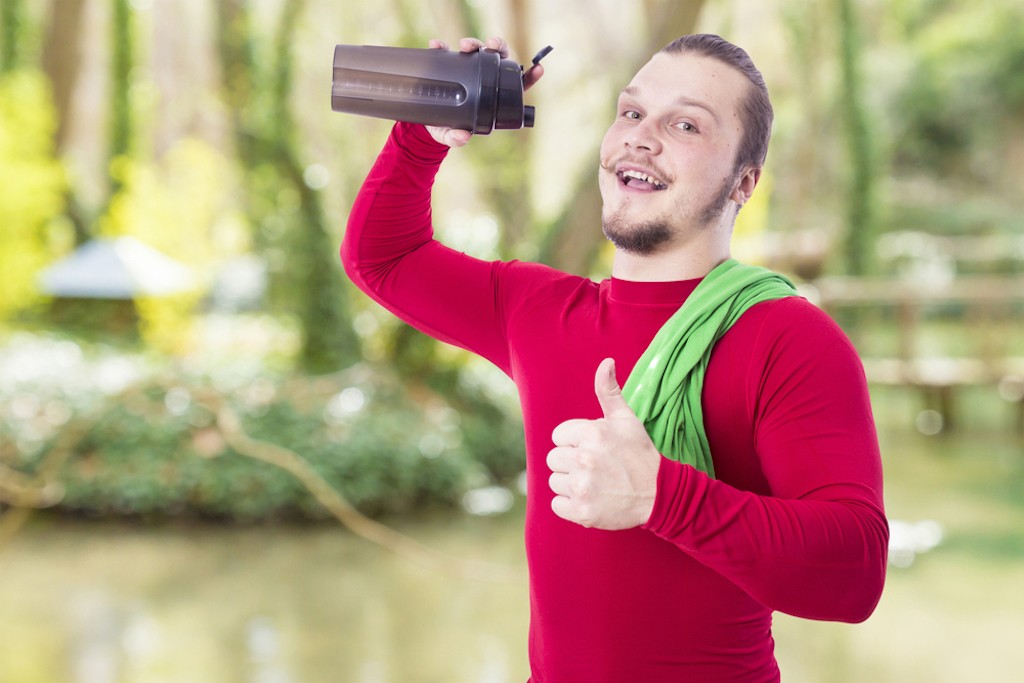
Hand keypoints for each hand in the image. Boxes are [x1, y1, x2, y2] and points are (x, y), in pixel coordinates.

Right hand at [425, 36, 544, 147]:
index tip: (539, 69)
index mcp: (494, 97)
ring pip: (478, 50)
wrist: (426, 123)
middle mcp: (485, 79)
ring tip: (465, 46)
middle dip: (499, 47)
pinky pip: (447, 51)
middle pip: (499, 58)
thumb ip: (457, 139)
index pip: (517, 85)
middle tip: (491, 45)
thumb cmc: (446, 129)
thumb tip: (463, 136)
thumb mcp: (450, 136)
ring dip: (474, 43)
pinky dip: (442, 47)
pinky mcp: (449, 64)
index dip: (529, 76)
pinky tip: (437, 45)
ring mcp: (468, 70)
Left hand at [547, 358, 660, 529]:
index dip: (574, 442)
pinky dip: (569, 505)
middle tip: (594, 467)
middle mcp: (584, 459)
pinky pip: (557, 505)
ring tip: (594, 483)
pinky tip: (590, 498)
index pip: (558, 437)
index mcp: (591, 433)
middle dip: (571, 463)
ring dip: (570, 484)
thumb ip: (609, 391)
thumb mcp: (626, 419)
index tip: (593, 449)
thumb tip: (606, 362)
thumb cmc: (639, 453)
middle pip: (553, 459)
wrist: (659, 494)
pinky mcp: (582, 512)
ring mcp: (582, 487)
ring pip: (555, 482)